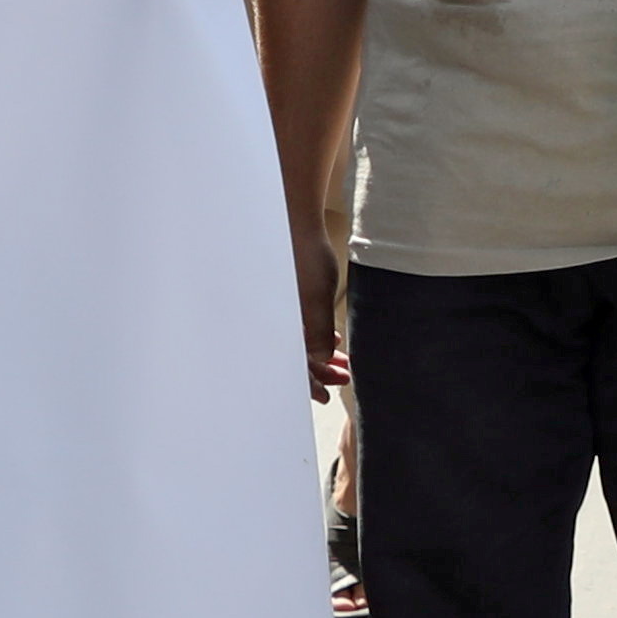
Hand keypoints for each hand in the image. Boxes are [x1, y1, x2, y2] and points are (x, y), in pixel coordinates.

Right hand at [293, 215, 345, 399]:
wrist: (294, 220)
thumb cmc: (305, 256)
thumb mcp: (317, 298)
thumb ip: (317, 333)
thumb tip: (319, 361)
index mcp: (277, 324)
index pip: (290, 366)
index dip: (308, 385)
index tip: (326, 396)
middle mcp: (272, 319)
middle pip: (294, 358)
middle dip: (320, 372)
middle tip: (344, 378)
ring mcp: (278, 309)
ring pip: (297, 343)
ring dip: (321, 355)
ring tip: (344, 361)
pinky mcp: (284, 298)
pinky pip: (295, 327)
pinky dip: (314, 337)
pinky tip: (333, 339)